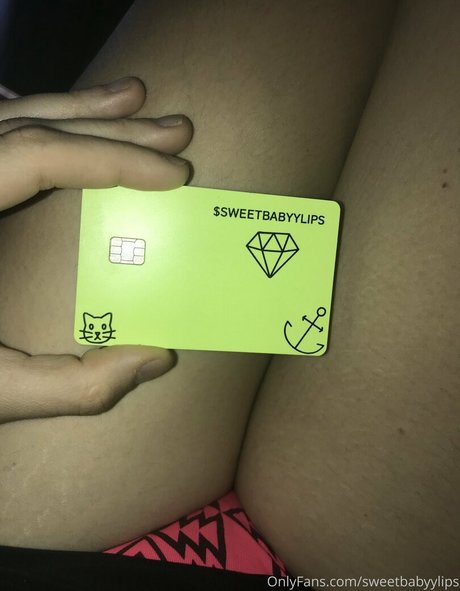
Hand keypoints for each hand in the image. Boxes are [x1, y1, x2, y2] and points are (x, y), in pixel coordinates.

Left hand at [0, 77, 191, 423]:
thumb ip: (74, 385)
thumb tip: (157, 356)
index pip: (36, 159)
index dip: (112, 158)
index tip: (173, 173)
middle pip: (29, 128)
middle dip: (109, 127)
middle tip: (175, 130)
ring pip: (9, 119)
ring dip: (75, 111)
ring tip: (134, 99)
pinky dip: (27, 116)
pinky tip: (53, 110)